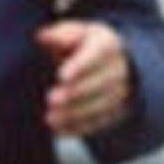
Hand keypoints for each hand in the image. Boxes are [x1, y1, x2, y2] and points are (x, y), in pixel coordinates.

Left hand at [35, 19, 131, 135]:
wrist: (110, 63)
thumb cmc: (84, 45)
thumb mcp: (74, 33)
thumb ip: (59, 35)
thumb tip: (42, 37)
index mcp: (108, 44)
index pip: (97, 54)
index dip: (79, 66)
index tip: (61, 76)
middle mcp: (119, 69)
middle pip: (100, 83)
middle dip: (75, 93)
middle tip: (51, 99)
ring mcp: (120, 93)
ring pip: (100, 106)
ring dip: (75, 114)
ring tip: (50, 118)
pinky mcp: (115, 112)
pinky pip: (98, 123)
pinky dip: (78, 128)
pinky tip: (58, 131)